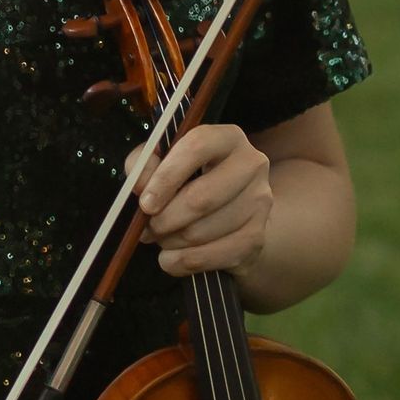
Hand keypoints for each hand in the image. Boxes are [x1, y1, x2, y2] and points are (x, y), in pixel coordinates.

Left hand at [124, 123, 272, 278]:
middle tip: (146, 228)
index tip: (145, 202)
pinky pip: (212, 256)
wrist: (230, 216)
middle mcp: (252, 164)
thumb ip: (144, 164)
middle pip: (201, 197)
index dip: (166, 176)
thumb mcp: (163, 162)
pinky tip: (172, 257)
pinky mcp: (256, 237)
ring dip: (171, 241)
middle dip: (165, 219)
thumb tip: (140, 185)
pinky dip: (183, 262)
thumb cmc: (190, 181)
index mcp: (227, 138)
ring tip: (161, 239)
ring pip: (202, 231)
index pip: (197, 147)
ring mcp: (259, 202)